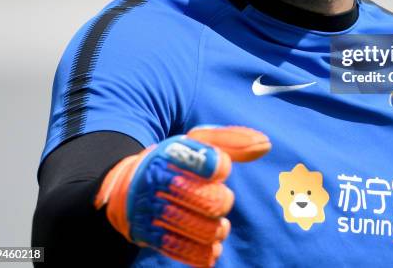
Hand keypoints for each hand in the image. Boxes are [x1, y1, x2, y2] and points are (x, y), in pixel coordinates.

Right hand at [94, 125, 270, 266]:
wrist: (127, 187)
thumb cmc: (175, 161)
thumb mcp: (196, 142)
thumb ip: (232, 141)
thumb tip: (266, 145)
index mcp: (174, 152)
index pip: (213, 163)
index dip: (220, 168)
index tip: (217, 169)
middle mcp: (160, 180)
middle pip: (213, 202)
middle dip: (222, 202)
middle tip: (219, 199)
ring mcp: (153, 210)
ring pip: (204, 230)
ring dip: (217, 230)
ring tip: (215, 224)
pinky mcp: (149, 235)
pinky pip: (187, 252)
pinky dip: (205, 252)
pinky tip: (209, 244)